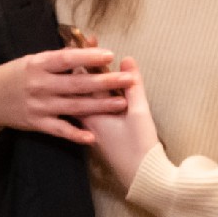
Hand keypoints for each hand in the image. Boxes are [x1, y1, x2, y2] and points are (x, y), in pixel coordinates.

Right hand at [0, 48, 132, 145]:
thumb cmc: (15, 74)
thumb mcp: (34, 59)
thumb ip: (61, 55)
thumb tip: (90, 41)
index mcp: (38, 64)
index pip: (67, 58)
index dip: (88, 56)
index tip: (110, 55)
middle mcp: (39, 84)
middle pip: (77, 83)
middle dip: (105, 82)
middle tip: (128, 80)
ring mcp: (38, 105)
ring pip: (74, 106)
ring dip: (100, 106)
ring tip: (122, 103)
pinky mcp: (36, 123)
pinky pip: (60, 130)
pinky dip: (76, 134)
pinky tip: (92, 137)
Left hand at [80, 56, 157, 190]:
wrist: (140, 177)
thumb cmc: (140, 147)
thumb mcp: (140, 113)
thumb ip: (133, 86)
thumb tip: (127, 60)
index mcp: (93, 112)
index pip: (85, 77)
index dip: (87, 56)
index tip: (91, 39)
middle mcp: (86, 119)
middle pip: (78, 86)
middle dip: (82, 64)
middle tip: (87, 45)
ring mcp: (90, 128)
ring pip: (80, 99)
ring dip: (84, 80)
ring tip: (87, 63)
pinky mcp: (97, 137)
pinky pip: (86, 113)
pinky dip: (88, 99)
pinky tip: (90, 94)